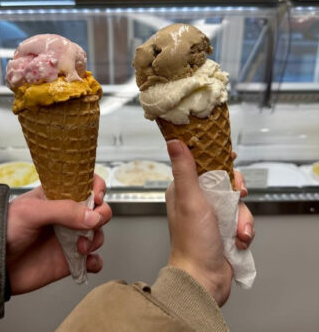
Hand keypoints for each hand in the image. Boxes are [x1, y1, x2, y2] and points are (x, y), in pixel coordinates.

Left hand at [6, 174, 111, 294]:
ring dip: (96, 239)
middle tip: (93, 223)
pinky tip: (87, 260)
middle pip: (97, 210)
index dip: (95, 187)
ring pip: (97, 234)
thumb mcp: (30, 212)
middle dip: (102, 215)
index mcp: (54, 197)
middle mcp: (64, 217)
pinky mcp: (68, 260)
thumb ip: (62, 210)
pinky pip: (92, 260)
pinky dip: (95, 261)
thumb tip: (92, 216)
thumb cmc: (2, 231)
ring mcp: (67, 239)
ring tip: (80, 246)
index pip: (83, 184)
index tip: (96, 196)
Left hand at [165, 141, 254, 306]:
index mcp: (182, 190)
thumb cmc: (192, 241)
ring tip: (236, 231)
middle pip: (226, 182)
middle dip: (237, 192)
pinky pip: (243, 222)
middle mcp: (196, 201)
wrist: (203, 277)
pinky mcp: (224, 230)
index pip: (202, 164)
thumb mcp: (189, 199)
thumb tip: (174, 142)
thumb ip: (184, 170)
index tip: (231, 157)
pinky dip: (244, 231)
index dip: (218, 160)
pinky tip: (239, 241)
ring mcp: (211, 217)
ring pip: (238, 204)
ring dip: (242, 218)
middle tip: (239, 195)